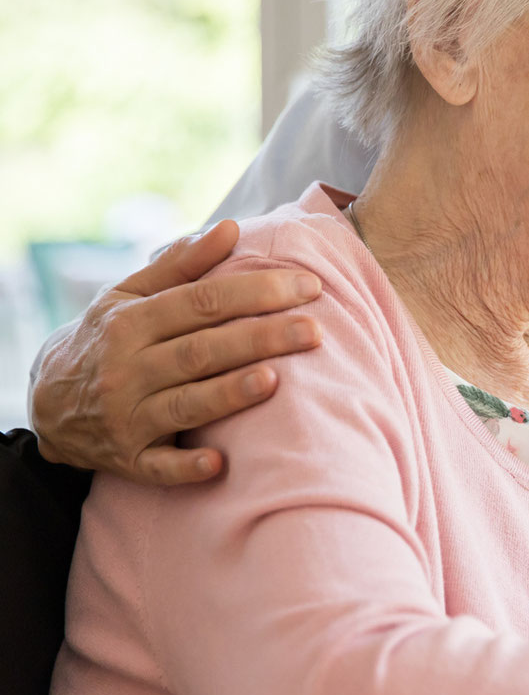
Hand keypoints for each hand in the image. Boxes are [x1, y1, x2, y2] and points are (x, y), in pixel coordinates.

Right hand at [29, 221, 322, 484]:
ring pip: (185, 404)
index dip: (257, 292)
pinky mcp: (127, 458)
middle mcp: (127, 368)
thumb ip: (181, 265)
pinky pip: (158, 466)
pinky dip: (186, 466)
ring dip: (229, 394)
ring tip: (275, 380)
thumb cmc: (107, 339)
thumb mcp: (129, 296)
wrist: (47, 403)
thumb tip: (229, 228)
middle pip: (202, 350)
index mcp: (131, 322)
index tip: (310, 287)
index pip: (202, 301)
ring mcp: (126, 415)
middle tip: (316, 331)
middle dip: (261, 339)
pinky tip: (218, 464)